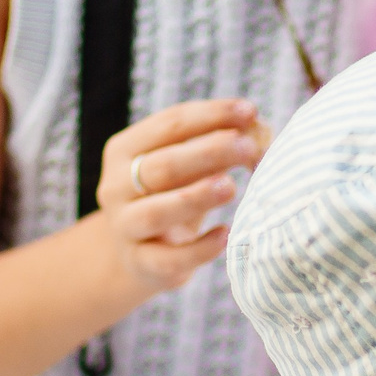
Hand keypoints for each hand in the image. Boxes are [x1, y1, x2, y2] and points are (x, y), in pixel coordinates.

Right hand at [91, 99, 268, 294]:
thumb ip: (214, 145)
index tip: (250, 111)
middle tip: (249, 148)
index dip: (211, 115)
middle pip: (163, 165)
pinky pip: (170, 259)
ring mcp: (125, 228)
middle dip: (209, 153)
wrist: (139, 253)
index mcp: (125, 150)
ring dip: (195, 197)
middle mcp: (116, 187)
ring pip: (156, 212)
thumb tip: (259, 129)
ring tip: (231, 186)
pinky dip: (200, 248)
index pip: (169, 124)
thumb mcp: (186, 166)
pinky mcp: (142, 265)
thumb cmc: (171, 196)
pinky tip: (225, 235)